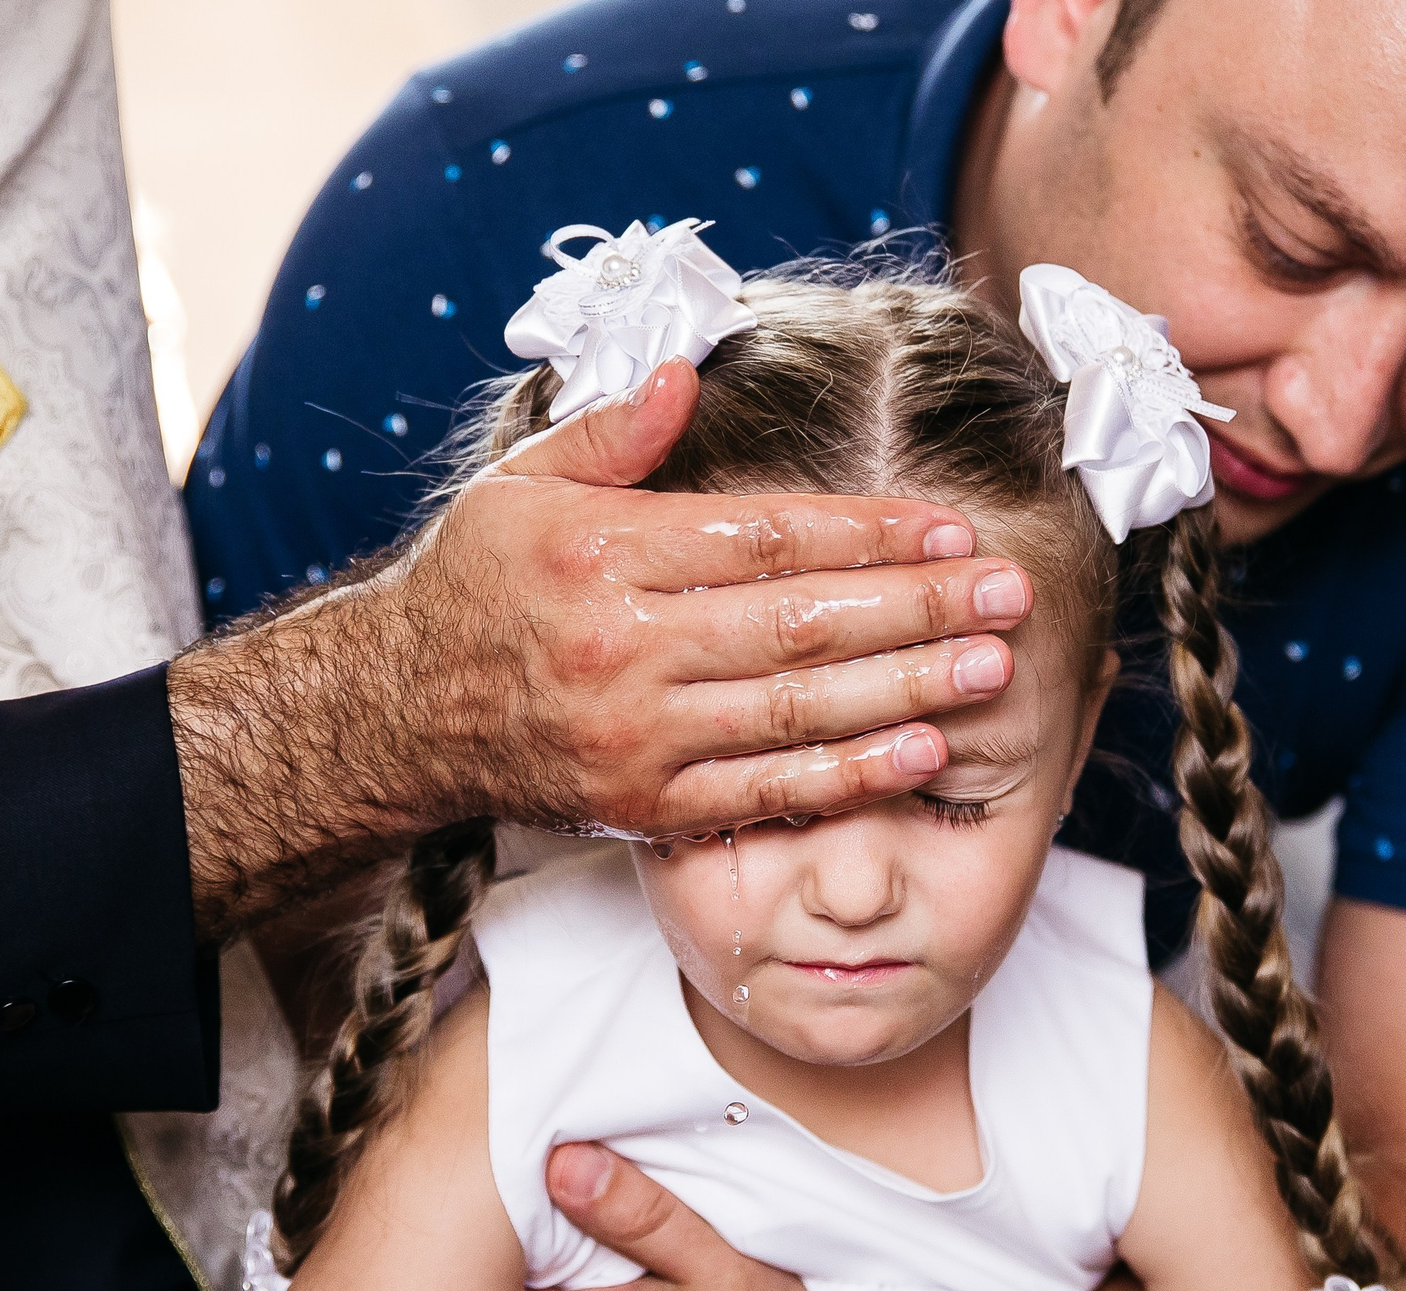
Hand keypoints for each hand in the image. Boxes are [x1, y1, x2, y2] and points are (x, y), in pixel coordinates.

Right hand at [169, 358, 1036, 937]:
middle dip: (918, 608)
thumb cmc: (477, 585)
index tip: (951, 528)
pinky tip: (924, 751)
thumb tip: (688, 370)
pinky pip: (766, 791)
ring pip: (797, 711)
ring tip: (992, 668)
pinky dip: (850, 775)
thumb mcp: (520, 485)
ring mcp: (637, 735)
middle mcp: (623, 647)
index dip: (869, 534)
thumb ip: (612, 432)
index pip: (764, 537)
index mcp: (602, 554)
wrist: (398, 714)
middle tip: (1008, 593)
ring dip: (907, 689)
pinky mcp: (646, 805)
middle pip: (800, 624)